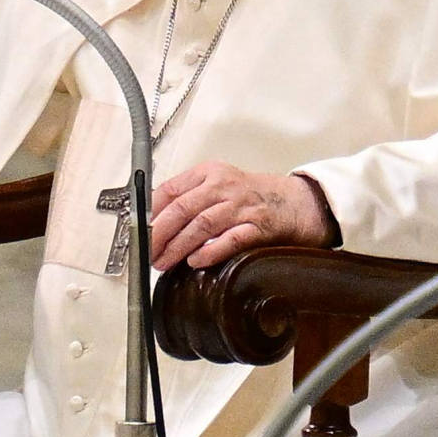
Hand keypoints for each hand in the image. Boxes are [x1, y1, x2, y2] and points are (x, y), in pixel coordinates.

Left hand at [147, 164, 335, 271]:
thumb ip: (190, 198)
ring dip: (178, 247)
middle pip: (182, 208)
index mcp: (210, 174)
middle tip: (148, 252)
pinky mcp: (259, 227)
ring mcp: (242, 206)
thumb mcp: (219, 186)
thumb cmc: (253, 197)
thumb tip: (155, 223)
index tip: (138, 231)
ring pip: (202, 225)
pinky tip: (196, 261)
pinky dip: (211, 251)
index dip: (151, 213)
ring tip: (164, 262)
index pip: (170, 190)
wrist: (298, 202)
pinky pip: (231, 239)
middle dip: (159, 234)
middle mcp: (225, 187)